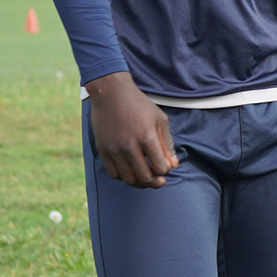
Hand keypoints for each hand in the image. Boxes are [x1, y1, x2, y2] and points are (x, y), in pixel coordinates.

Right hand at [85, 71, 178, 187]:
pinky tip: (130, 172)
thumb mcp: (159, 119)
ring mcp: (114, 149)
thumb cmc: (139, 104)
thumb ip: (167, 144)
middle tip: (158, 181)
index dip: (165, 170)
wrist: (111, 93)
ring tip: (145, 179)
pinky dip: (123, 177)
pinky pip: (113, 173)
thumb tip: (173, 165)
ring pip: (128, 179)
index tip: (165, 166)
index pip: (160, 167)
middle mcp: (129, 145)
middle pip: (145, 177)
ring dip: (139, 183)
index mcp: (147, 136)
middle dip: (155, 183)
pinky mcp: (103, 150)